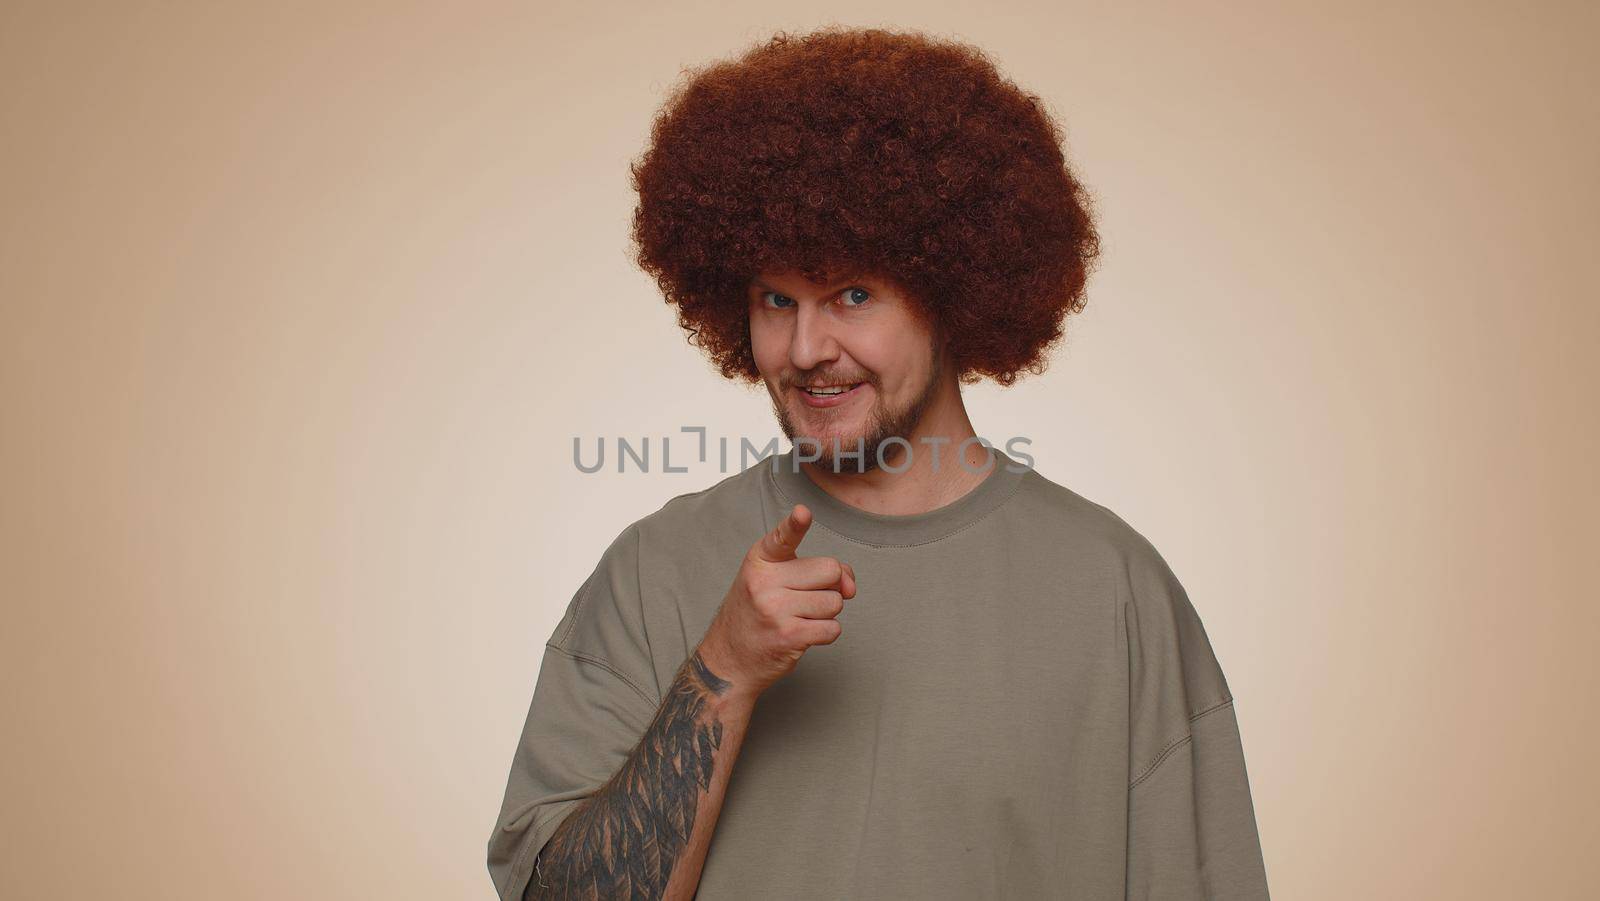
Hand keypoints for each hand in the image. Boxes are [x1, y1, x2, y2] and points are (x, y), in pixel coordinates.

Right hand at [695, 504, 856, 701]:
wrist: (728, 660)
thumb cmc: (757, 614)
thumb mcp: (773, 581)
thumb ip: (815, 571)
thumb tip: (850, 585)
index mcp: (760, 560)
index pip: (782, 537)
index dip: (795, 525)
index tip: (803, 513)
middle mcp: (765, 582)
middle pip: (830, 570)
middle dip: (831, 586)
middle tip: (807, 598)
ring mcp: (775, 609)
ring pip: (835, 602)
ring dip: (826, 613)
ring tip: (799, 617)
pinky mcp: (789, 636)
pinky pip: (833, 628)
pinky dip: (825, 633)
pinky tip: (802, 634)